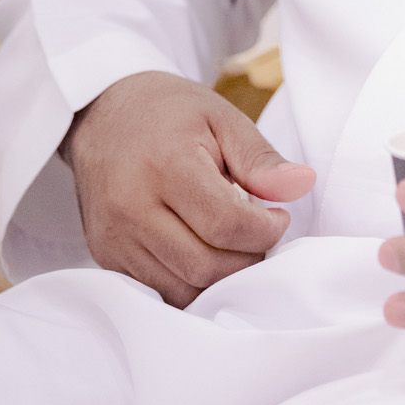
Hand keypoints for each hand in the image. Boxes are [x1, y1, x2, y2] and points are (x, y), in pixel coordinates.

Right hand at [61, 70, 315, 306]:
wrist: (101, 116)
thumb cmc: (169, 113)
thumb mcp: (222, 118)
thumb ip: (261, 159)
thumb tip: (303, 184)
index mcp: (166, 166)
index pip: (227, 225)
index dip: (266, 230)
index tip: (277, 215)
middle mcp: (132, 208)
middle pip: (206, 265)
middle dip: (248, 259)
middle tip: (260, 234)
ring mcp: (115, 238)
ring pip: (182, 288)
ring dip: (221, 278)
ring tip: (235, 244)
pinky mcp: (106, 256)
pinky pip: (158, 291)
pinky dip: (191, 282)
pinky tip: (206, 254)